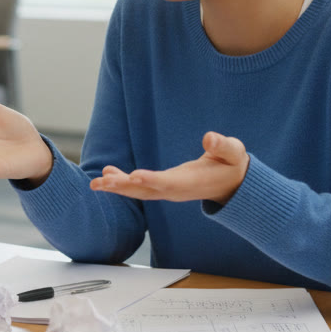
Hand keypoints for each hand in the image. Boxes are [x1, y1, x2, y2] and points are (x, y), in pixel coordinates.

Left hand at [90, 131, 248, 205]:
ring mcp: (168, 191)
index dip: (152, 181)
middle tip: (103, 183)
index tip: (134, 177)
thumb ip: (223, 146)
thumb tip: (210, 139)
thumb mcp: (234, 152)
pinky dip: (122, 182)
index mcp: (192, 183)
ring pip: (139, 192)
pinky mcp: (163, 187)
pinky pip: (139, 187)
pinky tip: (106, 174)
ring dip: (117, 187)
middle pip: (147, 192)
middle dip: (124, 187)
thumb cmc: (231, 165)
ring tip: (96, 182)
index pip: (169, 183)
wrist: (231, 184)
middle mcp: (176, 190)